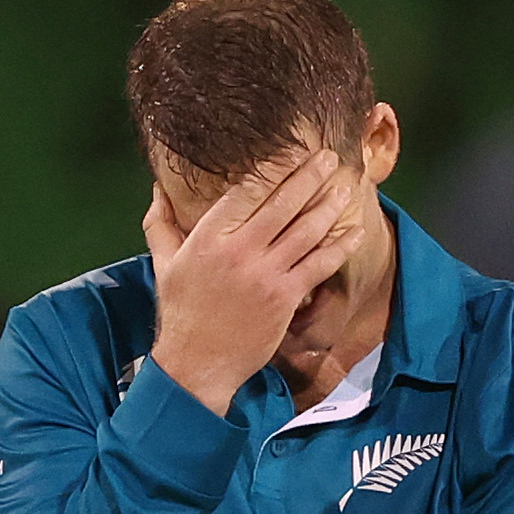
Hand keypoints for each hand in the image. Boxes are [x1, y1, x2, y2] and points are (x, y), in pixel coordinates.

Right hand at [144, 150, 357, 414]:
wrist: (197, 362)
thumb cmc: (181, 310)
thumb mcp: (164, 263)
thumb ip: (161, 222)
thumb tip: (158, 188)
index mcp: (208, 237)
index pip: (246, 191)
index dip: (274, 168)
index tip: (293, 151)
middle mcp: (238, 250)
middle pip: (283, 203)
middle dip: (310, 176)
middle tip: (329, 157)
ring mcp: (265, 274)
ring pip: (306, 230)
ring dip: (329, 205)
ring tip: (345, 185)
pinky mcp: (285, 297)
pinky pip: (319, 264)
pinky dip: (340, 245)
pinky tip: (355, 231)